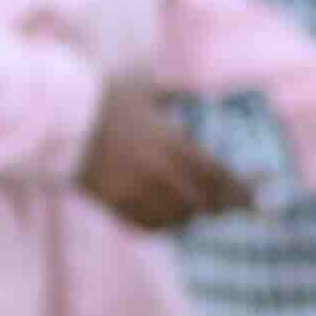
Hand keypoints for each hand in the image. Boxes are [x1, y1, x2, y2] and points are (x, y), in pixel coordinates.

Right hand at [78, 75, 256, 233]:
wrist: (58, 118)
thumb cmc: (103, 97)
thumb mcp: (144, 90)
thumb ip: (174, 94)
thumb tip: (196, 91)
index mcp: (174, 144)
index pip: (220, 176)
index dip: (242, 191)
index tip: (257, 199)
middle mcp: (161, 172)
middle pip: (204, 202)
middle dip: (220, 205)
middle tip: (231, 206)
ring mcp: (137, 191)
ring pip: (178, 218)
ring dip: (191, 215)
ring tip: (195, 209)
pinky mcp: (114, 203)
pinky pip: (147, 225)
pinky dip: (163, 224)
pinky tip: (167, 219)